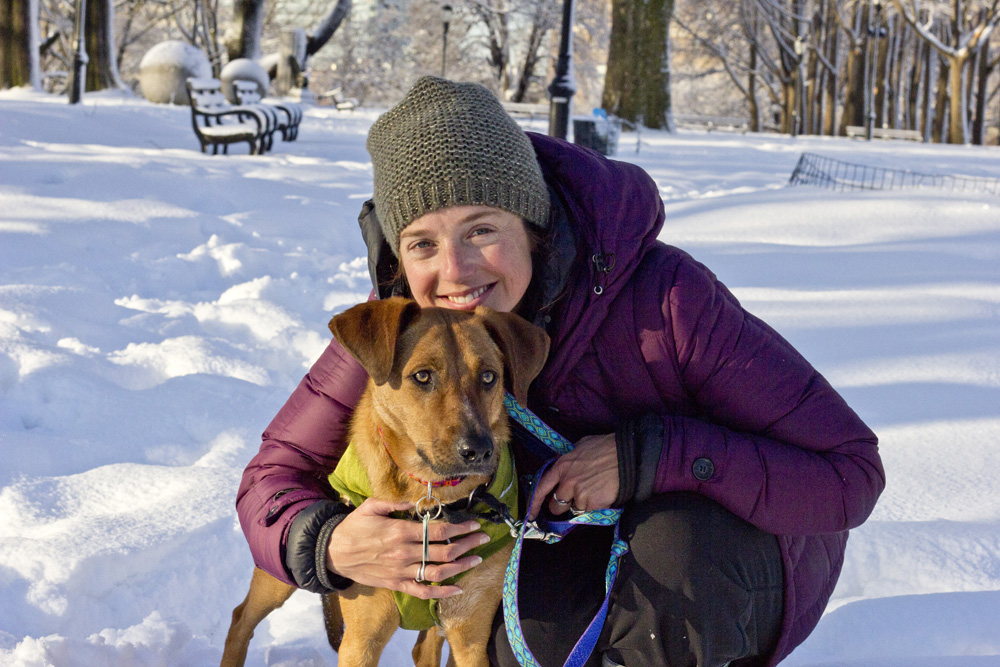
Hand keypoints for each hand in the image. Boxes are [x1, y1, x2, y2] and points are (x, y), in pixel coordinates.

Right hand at [325, 497, 488, 598]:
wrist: (332, 552)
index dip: (460, 527)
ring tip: (476, 559)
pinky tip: (458, 589)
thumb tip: (417, 501)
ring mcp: (401, 571)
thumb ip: (396, 502)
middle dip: (467, 544)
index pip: (439, 530)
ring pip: (438, 572)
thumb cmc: (353, 527)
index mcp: (400, 530)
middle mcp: (404, 552)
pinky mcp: (396, 584)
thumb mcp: (372, 506)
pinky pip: (423, 592)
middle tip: (482, 539)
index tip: (474, 524)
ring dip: (461, 566)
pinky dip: (442, 593)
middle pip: (444, 551)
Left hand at [527, 433, 618, 519]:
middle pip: (556, 505)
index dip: (534, 503)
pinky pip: (590, 512)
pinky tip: (603, 494)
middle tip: (575, 498)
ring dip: (583, 504)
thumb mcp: (579, 446)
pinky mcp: (594, 504)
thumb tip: (561, 465)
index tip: (531, 514)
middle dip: (563, 505)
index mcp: (561, 467)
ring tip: (595, 490)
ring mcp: (580, 495)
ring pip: (575, 509)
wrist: (626, 455)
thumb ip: (567, 459)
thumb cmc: (604, 447)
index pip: (541, 488)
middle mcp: (567, 482)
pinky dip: (595, 507)